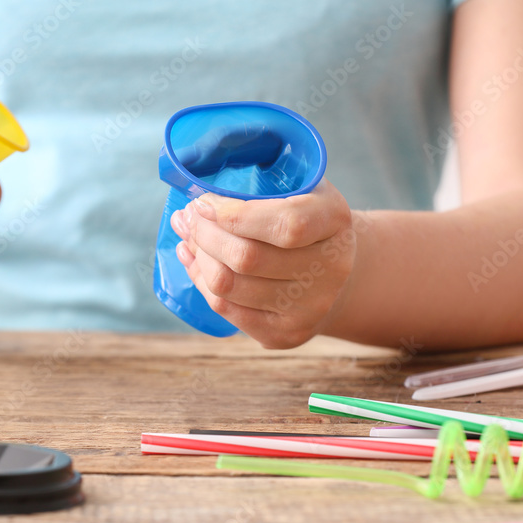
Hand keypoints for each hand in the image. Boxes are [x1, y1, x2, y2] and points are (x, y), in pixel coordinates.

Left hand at [171, 181, 355, 348]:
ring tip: (188, 236)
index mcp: (334, 221)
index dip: (235, 215)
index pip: (286, 225)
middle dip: (204, 234)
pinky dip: (200, 280)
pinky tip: (193, 260)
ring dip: (198, 256)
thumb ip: (255, 189)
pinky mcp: (285, 333)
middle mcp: (330, 269)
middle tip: (189, 217)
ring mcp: (308, 307)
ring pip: (228, 284)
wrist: (334, 273)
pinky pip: (225, 307)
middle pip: (247, 258)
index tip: (203, 202)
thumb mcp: (298, 189)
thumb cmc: (305, 222)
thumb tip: (191, 207)